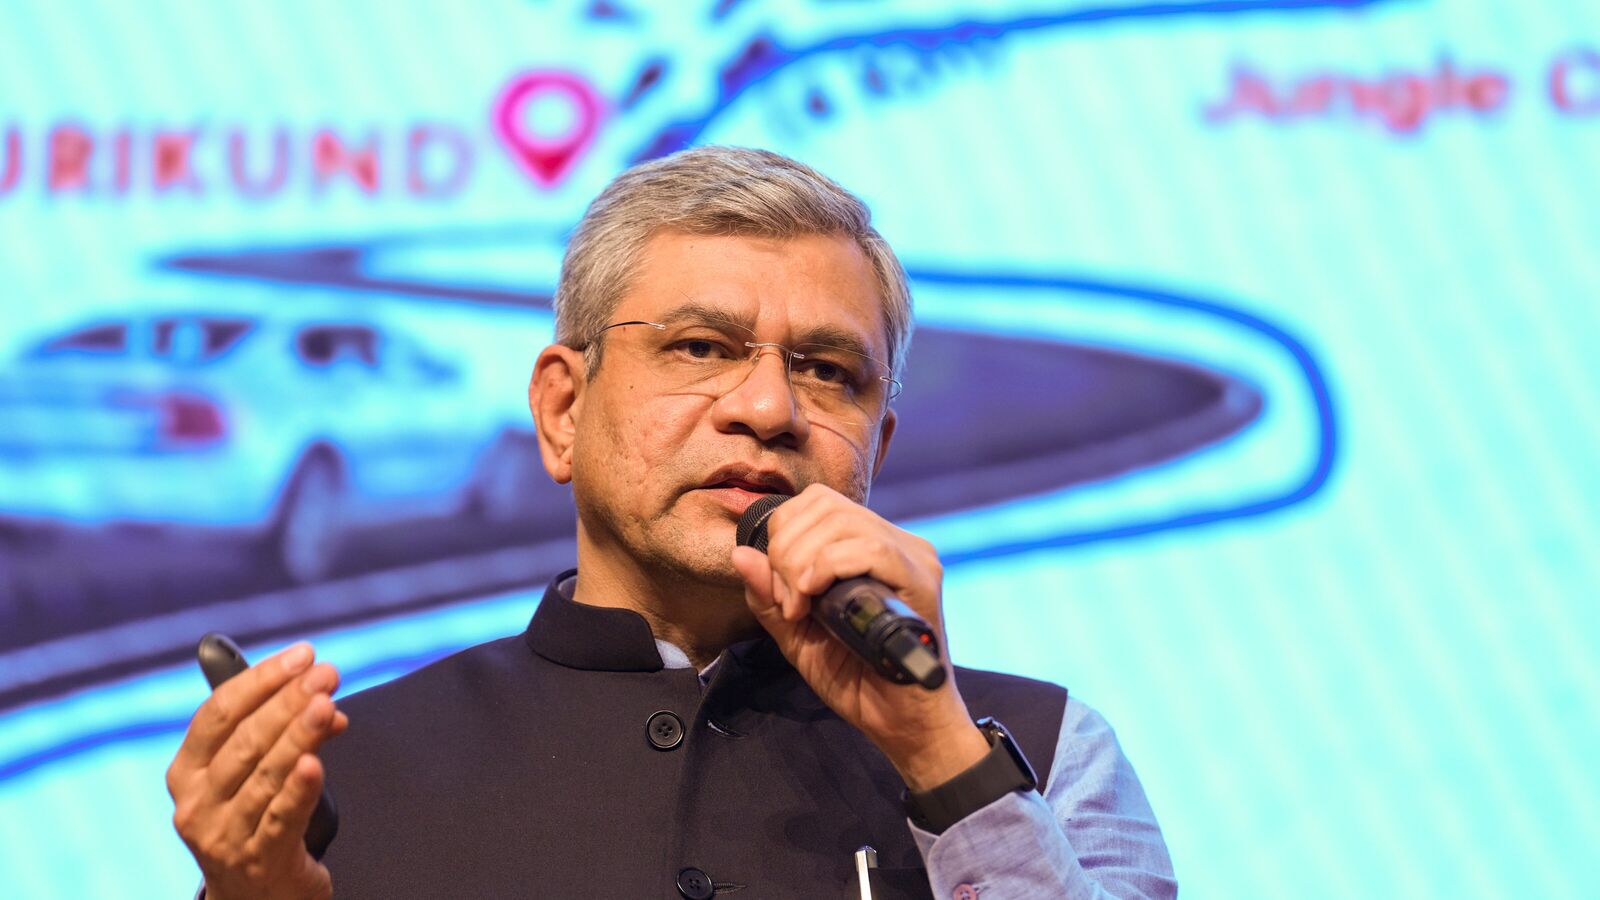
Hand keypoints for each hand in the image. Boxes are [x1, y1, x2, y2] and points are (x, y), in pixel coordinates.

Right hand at [166, 642, 348, 899]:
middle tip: (327, 674)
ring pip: (266, 774)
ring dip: (300, 734)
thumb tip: (322, 698)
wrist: (255, 897)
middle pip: (245, 741)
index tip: (302, 655)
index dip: (260, 680)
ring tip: (327, 704)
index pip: (218, 715)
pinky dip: (300, 788)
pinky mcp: (259, 861)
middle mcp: (196, 804)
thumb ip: (277, 732)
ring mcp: (223, 836)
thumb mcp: (252, 774)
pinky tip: (316, 763)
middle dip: (289, 701)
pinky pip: (281, 817)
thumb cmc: (254, 821)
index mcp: (187, 772)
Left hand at [730, 484, 988, 790]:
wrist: (901, 724)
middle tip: (787, 601)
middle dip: (787, 549)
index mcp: (867, 545)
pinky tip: (815, 600)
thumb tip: (741, 554)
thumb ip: (769, 596)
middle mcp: (895, 541)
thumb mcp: (797, 635)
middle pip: (824, 505)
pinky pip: (871, 549)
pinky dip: (829, 568)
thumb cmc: (856, 680)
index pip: (816, 503)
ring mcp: (912, 557)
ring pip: (843, 522)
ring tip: (801, 607)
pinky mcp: (922, 579)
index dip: (783, 535)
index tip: (779, 590)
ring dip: (803, 562)